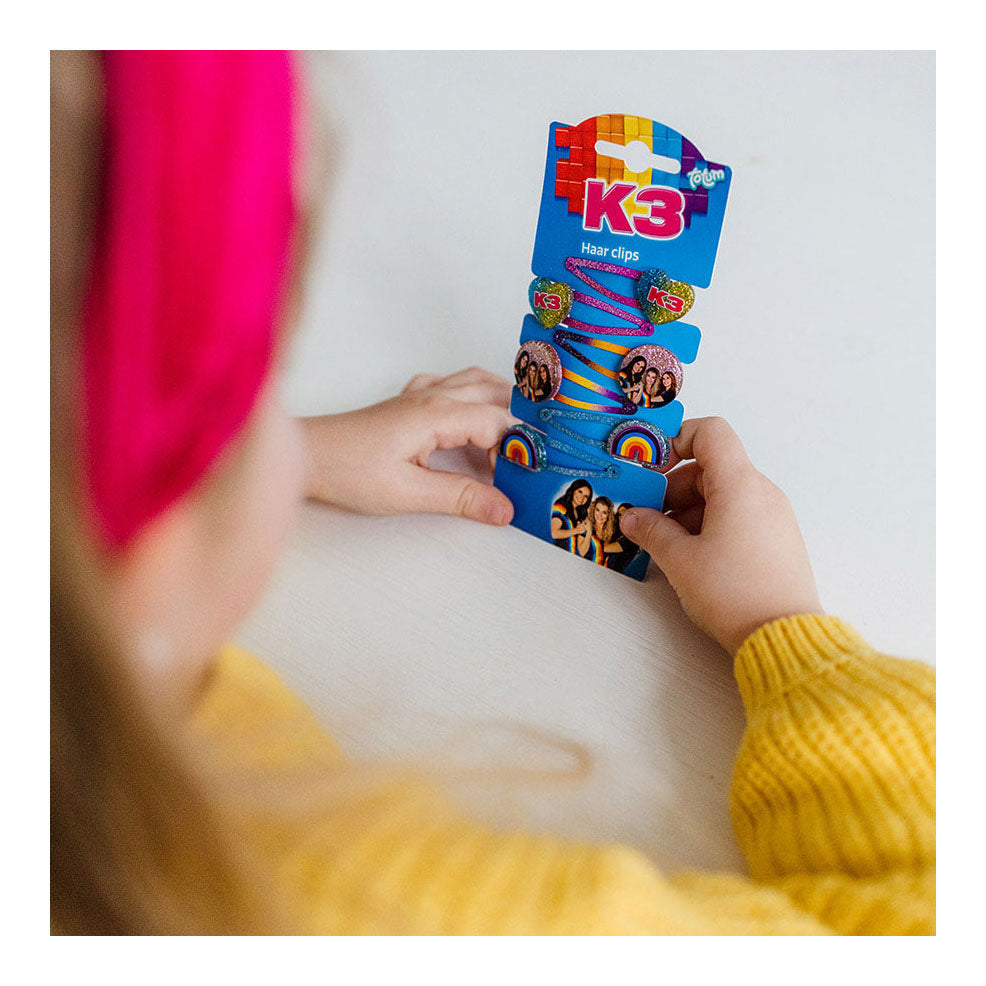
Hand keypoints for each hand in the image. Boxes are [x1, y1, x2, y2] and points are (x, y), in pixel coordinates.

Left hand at [302, 367, 516, 525]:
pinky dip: (470, 395)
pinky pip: (449, 385)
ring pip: (474, 382)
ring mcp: (418, 396)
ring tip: (515, 433)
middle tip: (532, 451)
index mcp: (437, 414)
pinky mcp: (406, 404)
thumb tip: (504, 508)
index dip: (517, 448)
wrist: (304, 455)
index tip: (522, 477)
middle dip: (519, 418)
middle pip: (494, 392)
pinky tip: (469, 420)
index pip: (499, 421)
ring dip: (499, 401)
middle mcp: (432, 396)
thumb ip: (460, 498)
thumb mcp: (407, 493)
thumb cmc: (346, 471)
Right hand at [620, 417, 821, 653]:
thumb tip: (633, 517)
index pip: (711, 433)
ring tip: (666, 543)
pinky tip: (692, 556)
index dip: (676, 440)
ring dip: (689, 509)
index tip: (652, 466)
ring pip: (723, 494)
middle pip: (712, 468)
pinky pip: (739, 516)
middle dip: (674, 487)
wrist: (783, 637)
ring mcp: (774, 517)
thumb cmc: (735, 594)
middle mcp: (762, 493)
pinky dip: (710, 524)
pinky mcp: (777, 541)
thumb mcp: (680, 560)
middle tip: (647, 516)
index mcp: (740, 485)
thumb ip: (651, 530)